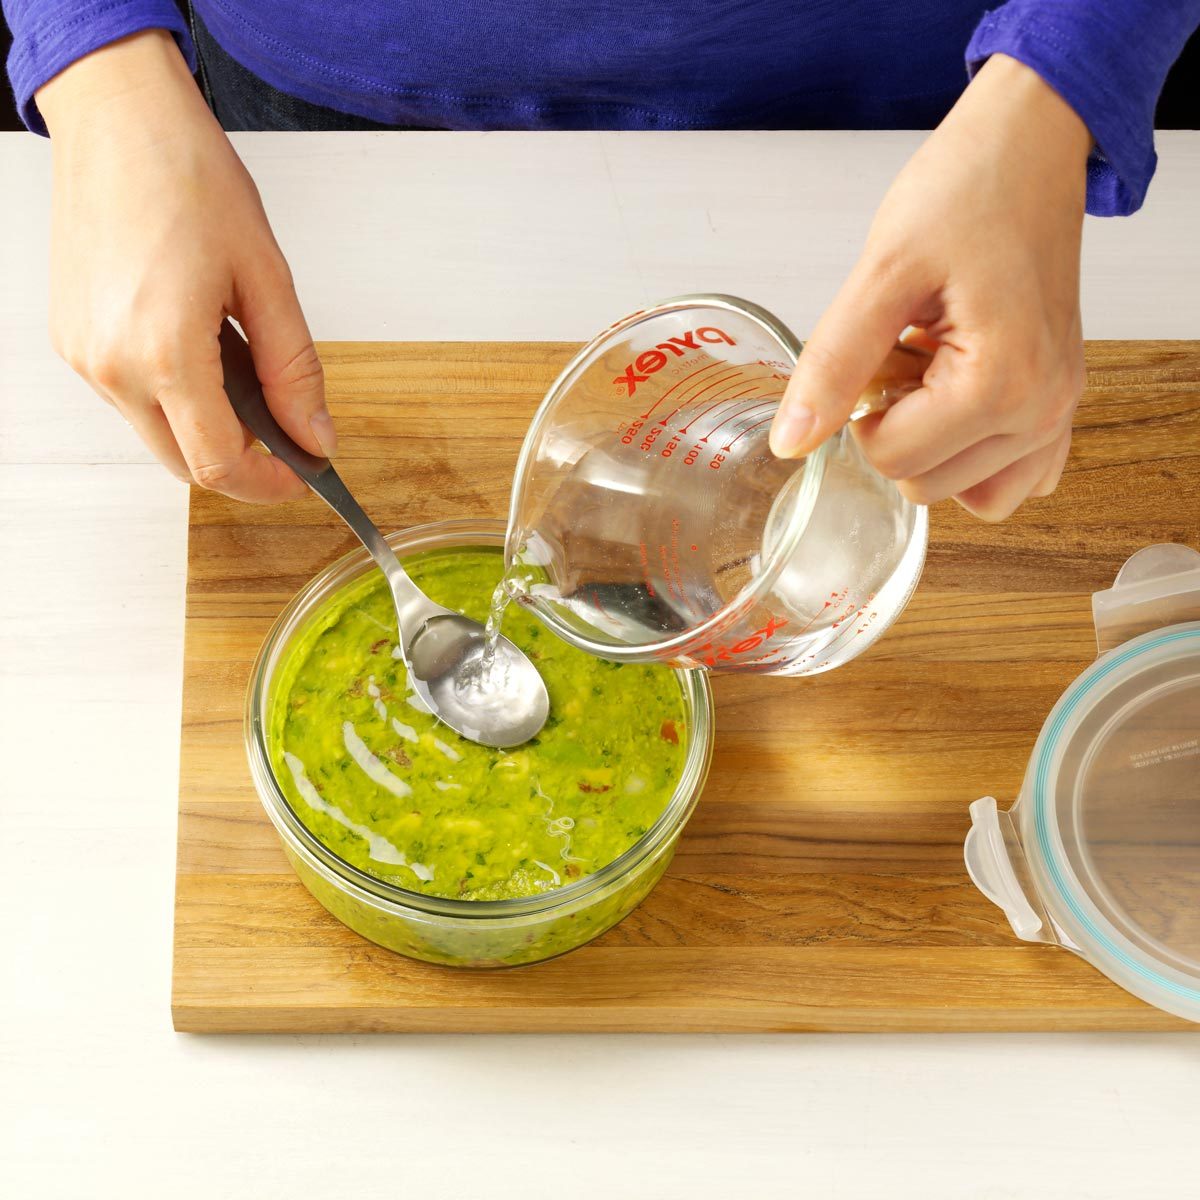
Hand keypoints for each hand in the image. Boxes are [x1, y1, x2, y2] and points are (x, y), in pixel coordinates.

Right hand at [38, 30, 333, 501]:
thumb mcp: (267, 278)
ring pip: (157, 433)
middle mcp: (111, 364)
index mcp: (164, 351)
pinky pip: (131, 397)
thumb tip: (313, 434)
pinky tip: (200, 346)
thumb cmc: (188, 177)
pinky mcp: (72, 339)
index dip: (267, 483)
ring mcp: (84, 354)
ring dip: (206, 425)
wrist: (119, 117)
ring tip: (240, 364)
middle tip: (284, 431)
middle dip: (240, 462)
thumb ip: (294, 370)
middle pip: (184, 464)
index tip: (302, 474)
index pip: (218, 464)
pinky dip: (173, 395)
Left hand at [770, 54, 1090, 520]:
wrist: (1030, 146)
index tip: (881, 349)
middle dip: (895, 426)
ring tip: (934, 366)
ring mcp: (1057, 413)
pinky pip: (1008, 479)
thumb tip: (791, 442)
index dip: (860, 410)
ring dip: (930, 442)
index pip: (890, 460)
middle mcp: (1042, 412)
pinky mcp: (1059, 404)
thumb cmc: (966, 192)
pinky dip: (970, 454)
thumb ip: (833, 364)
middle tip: (907, 350)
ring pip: (960, 491)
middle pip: (922, 485)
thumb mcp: (881, 274)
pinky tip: (959, 394)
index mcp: (1002, 385)